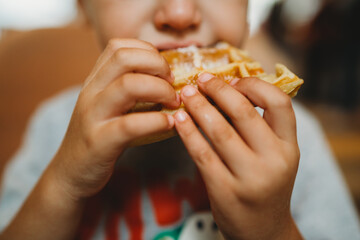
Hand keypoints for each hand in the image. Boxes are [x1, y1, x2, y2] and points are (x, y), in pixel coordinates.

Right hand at [51, 39, 179, 198]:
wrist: (71, 172)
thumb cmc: (99, 136)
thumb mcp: (108, 105)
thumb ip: (128, 89)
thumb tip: (168, 80)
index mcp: (94, 80)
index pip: (119, 46)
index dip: (148, 52)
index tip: (164, 71)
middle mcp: (91, 92)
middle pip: (124, 58)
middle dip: (158, 66)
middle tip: (173, 85)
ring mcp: (93, 116)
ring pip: (128, 86)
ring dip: (161, 90)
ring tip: (174, 103)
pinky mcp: (99, 141)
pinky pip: (131, 124)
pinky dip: (157, 121)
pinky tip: (170, 124)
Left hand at [174, 73, 301, 239]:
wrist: (262, 230)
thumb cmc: (265, 186)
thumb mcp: (276, 157)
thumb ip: (262, 128)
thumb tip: (229, 90)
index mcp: (289, 147)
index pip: (280, 102)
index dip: (254, 85)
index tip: (232, 81)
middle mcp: (274, 160)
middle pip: (244, 112)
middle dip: (218, 90)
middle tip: (201, 79)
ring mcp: (250, 178)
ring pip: (219, 130)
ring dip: (199, 106)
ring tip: (186, 93)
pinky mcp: (225, 191)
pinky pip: (202, 153)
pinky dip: (188, 132)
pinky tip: (178, 119)